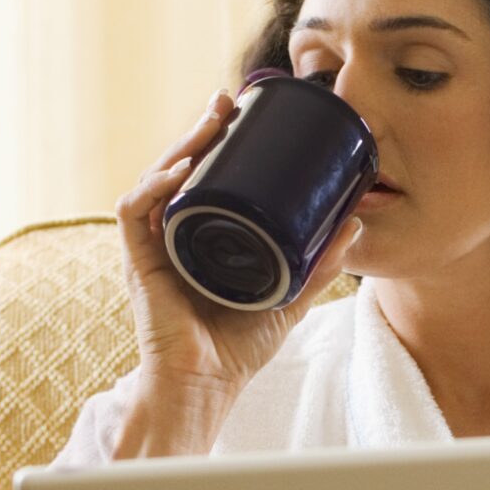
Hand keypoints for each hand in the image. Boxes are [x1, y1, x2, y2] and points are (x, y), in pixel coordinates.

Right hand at [114, 88, 363, 406]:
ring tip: (209, 123)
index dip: (216, 142)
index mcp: (201, 238)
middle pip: (178, 169)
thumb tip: (355, 224)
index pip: (202, 178)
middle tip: (227, 102)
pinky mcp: (138, 262)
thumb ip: (320, 265)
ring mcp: (153, 247)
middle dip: (199, 131)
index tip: (241, 113)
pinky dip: (154, 186)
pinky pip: (134, 212)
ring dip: (180, 146)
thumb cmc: (237, 350)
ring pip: (156, 179)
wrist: (205, 387)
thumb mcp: (289, 298)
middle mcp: (172, 236)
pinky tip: (180, 169)